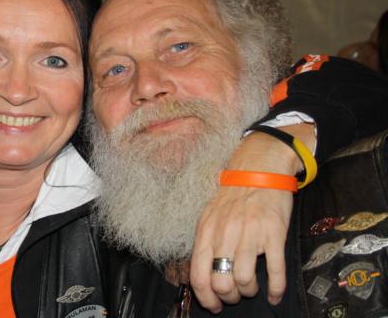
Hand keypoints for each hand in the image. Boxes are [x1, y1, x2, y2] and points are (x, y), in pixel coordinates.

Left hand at [190, 124, 313, 312]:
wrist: (258, 170)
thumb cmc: (233, 196)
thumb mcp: (209, 216)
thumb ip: (205, 243)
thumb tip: (203, 275)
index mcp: (206, 231)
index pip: (198, 275)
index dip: (206, 297)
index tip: (214, 305)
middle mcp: (226, 234)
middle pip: (222, 282)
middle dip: (229, 297)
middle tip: (235, 295)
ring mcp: (251, 234)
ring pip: (246, 281)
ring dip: (250, 291)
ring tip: (253, 287)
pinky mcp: (274, 234)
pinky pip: (275, 272)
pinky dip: (275, 289)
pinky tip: (274, 294)